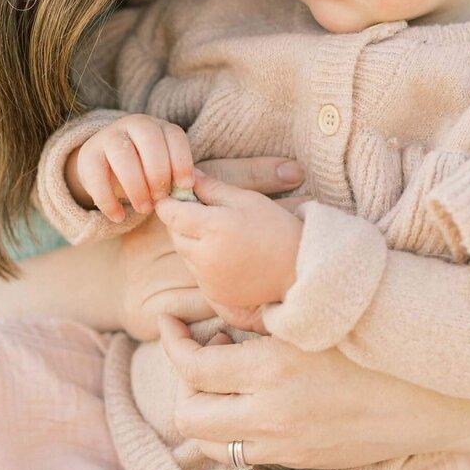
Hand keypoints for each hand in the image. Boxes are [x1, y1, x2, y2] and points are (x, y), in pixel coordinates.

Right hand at [67, 115, 194, 221]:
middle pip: (149, 140)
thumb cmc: (143, 171)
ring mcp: (109, 136)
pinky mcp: (88, 155)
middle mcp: (134, 125)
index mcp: (158, 127)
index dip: (181, 160)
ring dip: (136, 185)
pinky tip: (119, 217)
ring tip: (144, 209)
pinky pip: (97, 176)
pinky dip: (108, 200)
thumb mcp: (162, 169)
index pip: (174, 135)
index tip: (185, 186)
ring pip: (122, 154)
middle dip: (158, 172)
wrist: (104, 167)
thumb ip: (174, 176)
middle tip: (161, 199)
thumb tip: (186, 193)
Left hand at [116, 155, 306, 339]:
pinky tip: (226, 253)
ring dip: (192, 242)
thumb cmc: (277, 228)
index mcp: (212, 227)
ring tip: (219, 233)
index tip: (176, 196)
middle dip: (181, 221)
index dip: (169, 202)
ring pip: (184, 254)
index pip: (170, 213)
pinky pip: (197, 272)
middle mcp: (204, 256)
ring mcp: (207, 278)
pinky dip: (203, 261)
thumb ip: (214, 188)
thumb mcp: (247, 200)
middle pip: (174, 234)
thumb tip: (189, 175)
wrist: (300, 270)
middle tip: (202, 211)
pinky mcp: (213, 294)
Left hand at [159, 318, 469, 469]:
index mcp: (275, 360)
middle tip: (190, 350)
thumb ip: (271, 307)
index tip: (169, 319)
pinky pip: (243, 457)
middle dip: (179, 382)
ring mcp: (287, 442)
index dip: (170, 341)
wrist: (437, 388)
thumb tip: (226, 300)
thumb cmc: (379, 332)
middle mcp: (273, 409)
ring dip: (202, 411)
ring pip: (210, 443)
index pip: (192, 364)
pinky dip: (232, 433)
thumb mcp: (322, 310)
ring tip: (216, 379)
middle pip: (188, 414)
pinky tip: (249, 402)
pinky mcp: (303, 460)